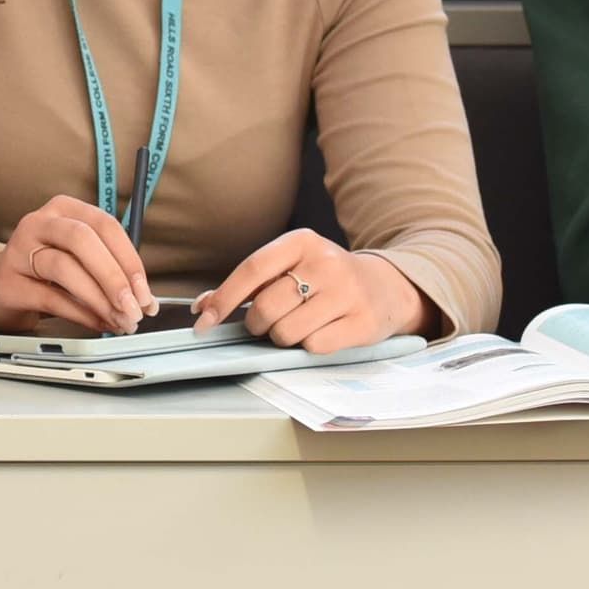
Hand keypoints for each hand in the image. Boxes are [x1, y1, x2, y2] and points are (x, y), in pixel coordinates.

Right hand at [0, 195, 151, 333]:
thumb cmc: (47, 271)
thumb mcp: (78, 259)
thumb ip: (112, 272)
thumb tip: (146, 300)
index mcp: (63, 209)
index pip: (104, 225)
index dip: (129, 259)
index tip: (144, 291)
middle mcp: (39, 223)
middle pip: (82, 240)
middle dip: (113, 276)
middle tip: (134, 307)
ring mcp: (18, 251)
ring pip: (64, 268)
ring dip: (99, 298)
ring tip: (119, 319)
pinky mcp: (8, 282)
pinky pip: (50, 297)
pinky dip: (81, 314)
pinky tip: (98, 323)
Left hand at [196, 229, 431, 352]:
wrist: (386, 287)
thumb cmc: (326, 279)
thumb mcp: (291, 267)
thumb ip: (249, 284)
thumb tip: (202, 307)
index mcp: (302, 242)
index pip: (252, 270)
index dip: (224, 298)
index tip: (204, 321)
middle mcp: (326, 262)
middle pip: (267, 307)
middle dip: (257, 324)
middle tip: (267, 323)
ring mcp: (347, 293)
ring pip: (288, 332)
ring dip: (282, 337)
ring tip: (297, 325)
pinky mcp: (363, 322)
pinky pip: (315, 346)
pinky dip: (308, 347)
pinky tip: (321, 332)